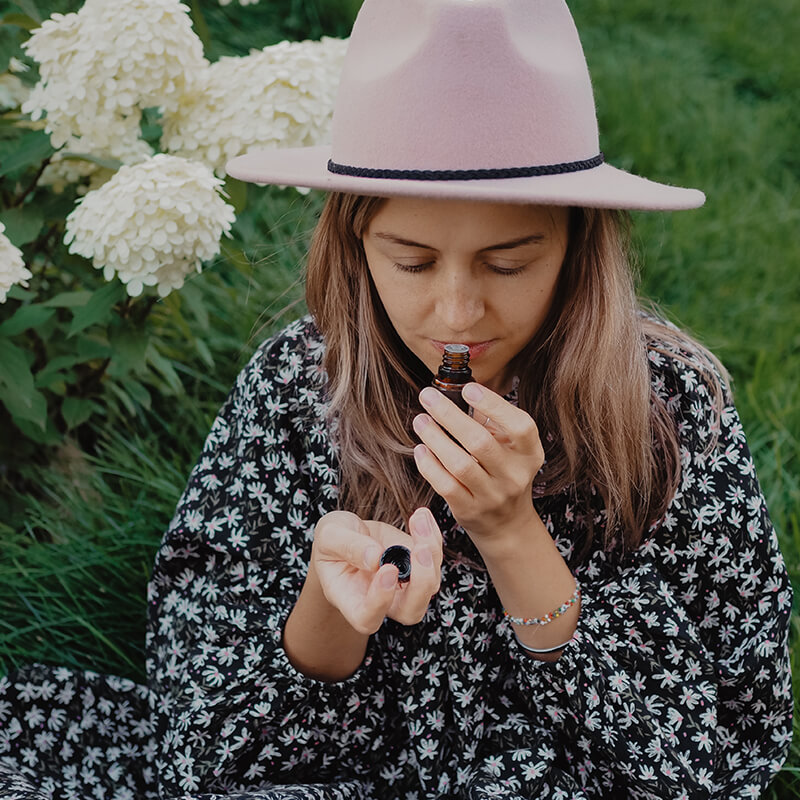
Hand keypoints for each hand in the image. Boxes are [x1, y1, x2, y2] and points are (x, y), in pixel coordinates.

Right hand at [311, 508, 442, 634]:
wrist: (348, 532)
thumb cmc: (332, 540)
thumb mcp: (329, 536)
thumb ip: (348, 546)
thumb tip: (376, 557)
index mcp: (351, 600)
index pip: (367, 618)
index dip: (380, 601)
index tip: (387, 569)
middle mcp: (382, 601)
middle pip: (410, 611)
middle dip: (421, 583)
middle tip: (419, 550)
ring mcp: (403, 586)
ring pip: (430, 584)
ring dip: (430, 552)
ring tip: (418, 521)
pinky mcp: (417, 566)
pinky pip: (434, 558)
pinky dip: (432, 537)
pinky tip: (421, 516)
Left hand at [412, 383, 544, 542]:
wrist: (507, 523)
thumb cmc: (503, 473)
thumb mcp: (510, 448)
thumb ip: (491, 422)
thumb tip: (460, 390)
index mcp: (529, 454)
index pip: (519, 426)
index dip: (494, 405)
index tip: (468, 389)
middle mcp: (514, 475)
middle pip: (480, 442)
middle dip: (449, 415)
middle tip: (427, 396)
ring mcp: (492, 496)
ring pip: (460, 464)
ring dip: (435, 438)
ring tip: (420, 421)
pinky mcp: (470, 510)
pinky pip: (445, 485)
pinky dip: (429, 465)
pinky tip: (421, 449)